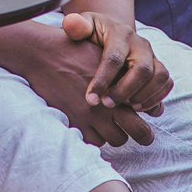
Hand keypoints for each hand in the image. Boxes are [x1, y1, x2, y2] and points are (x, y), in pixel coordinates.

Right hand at [0, 19, 168, 147]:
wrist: (42, 54)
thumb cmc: (73, 50)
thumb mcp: (101, 55)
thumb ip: (122, 73)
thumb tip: (139, 84)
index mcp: (119, 83)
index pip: (145, 106)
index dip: (148, 111)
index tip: (144, 118)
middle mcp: (109, 103)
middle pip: (138, 132)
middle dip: (141, 134)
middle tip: (139, 134)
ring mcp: (92, 116)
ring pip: (116, 139)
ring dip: (114, 133)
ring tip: (109, 124)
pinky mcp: (76, 123)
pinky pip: (94, 141)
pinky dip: (95, 136)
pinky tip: (91, 125)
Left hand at [62, 11, 172, 114]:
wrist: (111, 33)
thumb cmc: (93, 33)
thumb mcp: (82, 25)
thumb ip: (75, 25)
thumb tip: (71, 24)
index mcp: (120, 33)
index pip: (114, 58)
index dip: (103, 80)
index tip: (90, 99)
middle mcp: (140, 44)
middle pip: (142, 69)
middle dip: (125, 90)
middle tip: (107, 105)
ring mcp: (152, 56)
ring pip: (159, 76)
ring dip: (145, 96)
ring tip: (127, 108)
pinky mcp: (159, 68)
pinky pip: (167, 83)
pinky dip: (157, 97)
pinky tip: (139, 107)